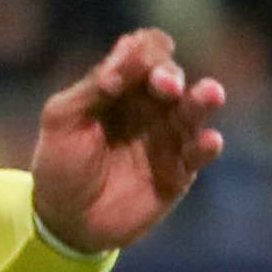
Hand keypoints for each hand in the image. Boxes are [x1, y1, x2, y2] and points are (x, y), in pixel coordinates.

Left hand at [30, 29, 227, 253]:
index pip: (144, 52)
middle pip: (170, 75)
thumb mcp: (63, 118)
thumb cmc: (60, 164)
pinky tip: (209, 141)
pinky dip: (207, 145)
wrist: (65, 221)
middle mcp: (150, 104)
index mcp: (121, 85)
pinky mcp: (181, 170)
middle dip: (168, 75)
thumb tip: (128, 51)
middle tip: (163, 86)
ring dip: (204, 99)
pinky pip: (200, 152)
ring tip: (211, 94)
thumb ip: (93, 86)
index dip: (141, 52)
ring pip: (195, 108)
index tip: (116, 78)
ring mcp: (169, 135)